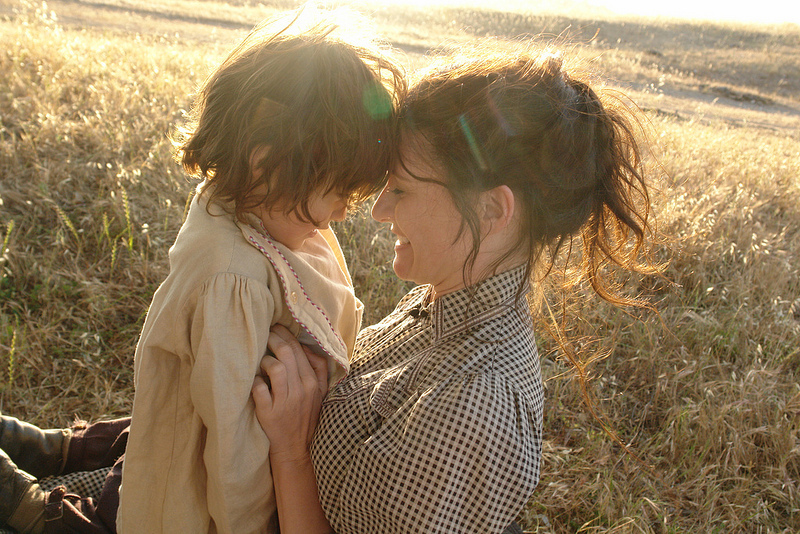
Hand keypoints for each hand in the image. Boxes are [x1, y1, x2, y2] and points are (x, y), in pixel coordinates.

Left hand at [252, 325, 328, 462]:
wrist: (296, 448)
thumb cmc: (305, 416)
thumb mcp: (320, 393)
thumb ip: (319, 368)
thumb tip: (306, 346)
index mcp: (313, 382)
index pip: (299, 349)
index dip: (285, 335)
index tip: (276, 327)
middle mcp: (301, 390)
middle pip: (287, 353)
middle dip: (273, 339)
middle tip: (264, 333)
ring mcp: (285, 402)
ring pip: (275, 368)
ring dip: (264, 360)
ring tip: (260, 360)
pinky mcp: (269, 413)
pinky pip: (259, 389)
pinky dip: (254, 382)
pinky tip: (254, 381)